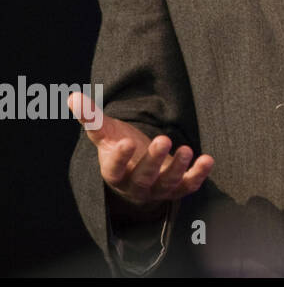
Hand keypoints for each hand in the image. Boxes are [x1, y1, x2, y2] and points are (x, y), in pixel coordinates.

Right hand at [68, 91, 213, 217]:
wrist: (140, 167)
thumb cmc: (121, 146)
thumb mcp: (108, 132)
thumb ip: (92, 118)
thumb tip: (73, 97)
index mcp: (115, 173)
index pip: (114, 169)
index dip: (120, 158)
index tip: (126, 142)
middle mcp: (136, 185)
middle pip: (144, 177)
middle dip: (154, 160)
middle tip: (163, 140)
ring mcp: (158, 189)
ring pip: (167, 184)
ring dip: (178, 168)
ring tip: (186, 149)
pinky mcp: (177, 188)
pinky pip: (188, 186)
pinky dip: (198, 175)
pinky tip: (207, 159)